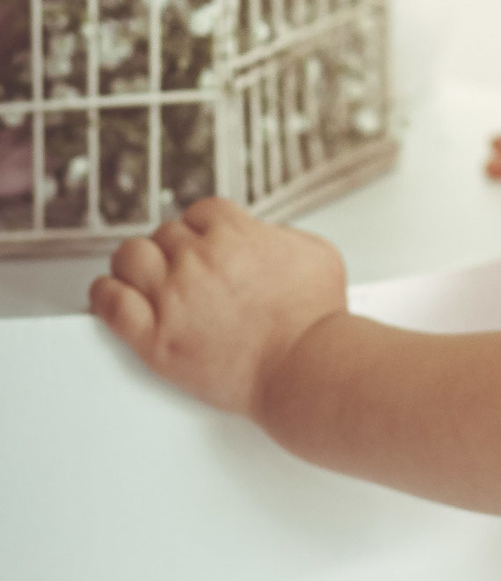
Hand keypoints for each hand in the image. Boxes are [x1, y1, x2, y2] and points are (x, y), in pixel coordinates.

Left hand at [88, 197, 347, 419]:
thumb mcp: (316, 251)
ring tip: (141, 277)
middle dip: (174, 249)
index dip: (202, 227)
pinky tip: (109, 293)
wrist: (303, 370)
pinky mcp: (156, 339)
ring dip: (136, 263)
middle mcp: (198, 259)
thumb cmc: (316, 318)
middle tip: (181, 269)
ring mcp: (173, 297)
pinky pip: (111, 303)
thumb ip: (283, 234)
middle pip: (165, 233)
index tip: (203, 242)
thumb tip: (266, 236)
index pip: (200, 211)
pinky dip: (105, 293)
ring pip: (130, 256)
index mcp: (234, 232)